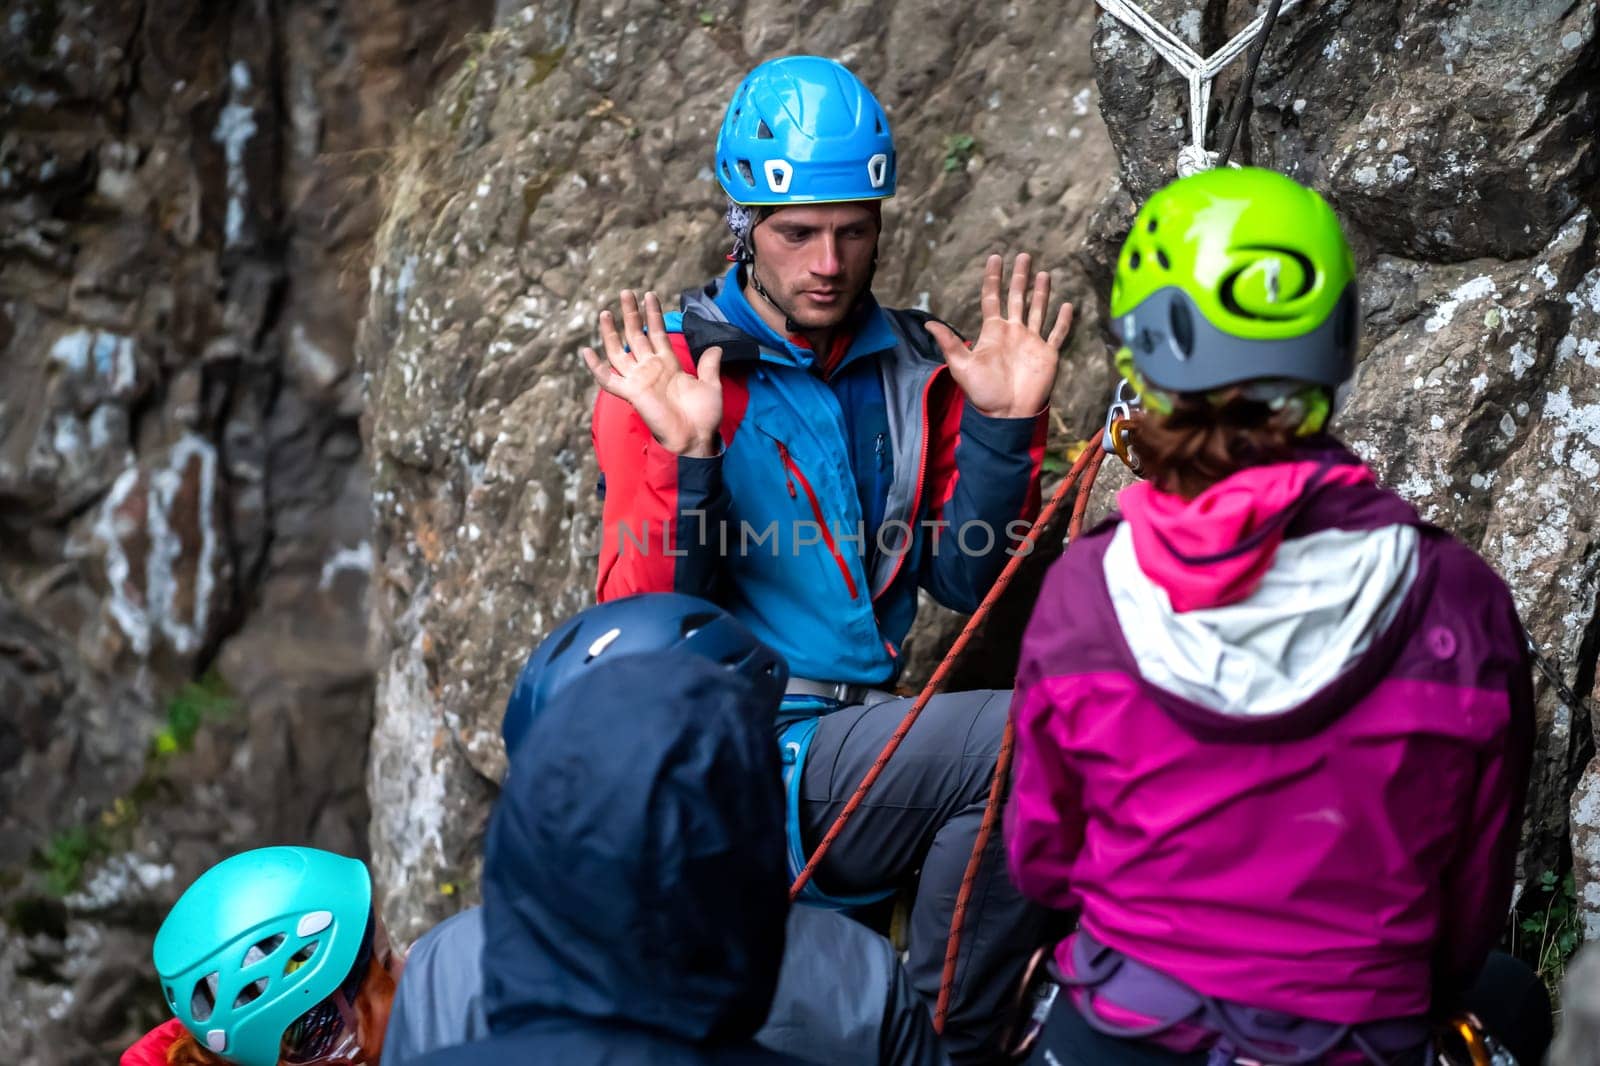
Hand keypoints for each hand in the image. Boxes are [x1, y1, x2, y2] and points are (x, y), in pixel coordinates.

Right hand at [582, 290, 722, 457]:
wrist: (696, 437)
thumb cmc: (703, 416)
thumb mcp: (710, 385)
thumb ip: (709, 365)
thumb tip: (715, 347)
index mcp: (668, 365)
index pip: (656, 333)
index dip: (652, 315)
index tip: (649, 295)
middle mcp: (650, 369)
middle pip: (636, 336)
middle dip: (630, 314)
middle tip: (625, 292)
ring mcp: (639, 379)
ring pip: (619, 351)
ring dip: (611, 332)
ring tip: (606, 312)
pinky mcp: (631, 393)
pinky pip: (608, 379)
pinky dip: (596, 368)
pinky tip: (587, 352)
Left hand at [926, 253, 1072, 418]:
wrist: (1006, 414)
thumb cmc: (983, 393)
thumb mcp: (961, 366)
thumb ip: (949, 343)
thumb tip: (928, 324)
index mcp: (993, 332)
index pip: (992, 298)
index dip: (993, 278)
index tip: (995, 258)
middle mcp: (1013, 332)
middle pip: (1017, 297)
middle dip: (1020, 277)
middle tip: (1023, 255)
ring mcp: (1032, 342)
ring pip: (1038, 310)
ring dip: (1041, 292)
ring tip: (1045, 273)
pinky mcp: (1047, 354)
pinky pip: (1057, 333)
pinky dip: (1062, 320)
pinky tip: (1066, 305)